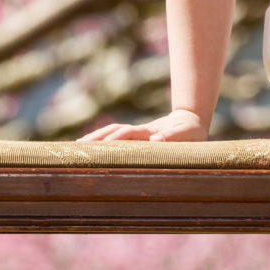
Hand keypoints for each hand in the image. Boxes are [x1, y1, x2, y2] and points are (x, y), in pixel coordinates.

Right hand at [78, 108, 207, 142]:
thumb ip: (173, 137)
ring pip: (112, 132)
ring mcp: (138, 133)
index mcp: (150, 132)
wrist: (191, 121)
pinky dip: (102, 140)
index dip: (114, 138)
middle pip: (114, 131)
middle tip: (78, 148)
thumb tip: (155, 141)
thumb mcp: (186, 134)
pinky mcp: (137, 137)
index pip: (128, 133)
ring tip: (78, 147)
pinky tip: (90, 148)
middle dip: (97, 138)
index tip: (100, 147)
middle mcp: (140, 131)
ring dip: (96, 138)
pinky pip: (116, 137)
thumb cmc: (190, 132)